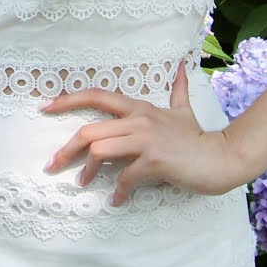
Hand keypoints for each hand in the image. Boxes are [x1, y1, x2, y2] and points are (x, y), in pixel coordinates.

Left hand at [40, 62, 241, 204]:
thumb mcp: (184, 110)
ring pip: (100, 150)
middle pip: (89, 130)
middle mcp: (139, 120)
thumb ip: (178, 89)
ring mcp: (146, 139)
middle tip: (53, 165)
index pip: (97, 96)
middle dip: (66, 149)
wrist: (222, 158)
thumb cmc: (198, 138)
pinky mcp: (154, 160)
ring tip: (84, 184)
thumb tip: (181, 66)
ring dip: (87, 171)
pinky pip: (124, 177)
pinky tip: (117, 201)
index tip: (45, 107)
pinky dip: (118, 192)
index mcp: (140, 108)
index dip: (68, 100)